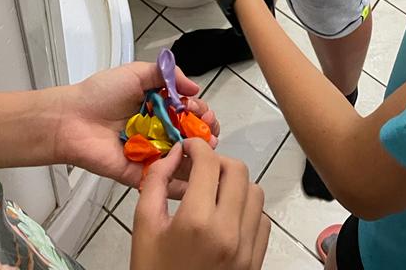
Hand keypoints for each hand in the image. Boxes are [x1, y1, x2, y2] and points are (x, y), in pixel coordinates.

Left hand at [60, 62, 218, 193]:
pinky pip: (165, 181)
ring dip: (199, 156)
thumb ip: (165, 74)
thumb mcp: (135, 73)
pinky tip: (198, 176)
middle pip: (190, 134)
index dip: (200, 111)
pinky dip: (183, 182)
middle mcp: (157, 130)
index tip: (202, 111)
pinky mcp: (142, 175)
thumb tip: (194, 87)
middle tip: (209, 130)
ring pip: (183, 158)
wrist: (72, 120)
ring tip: (207, 149)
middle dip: (205, 132)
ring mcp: (151, 154)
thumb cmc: (100, 94)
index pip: (188, 110)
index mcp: (157, 106)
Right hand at [131, 139, 269, 269]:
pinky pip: (262, 221)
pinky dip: (247, 211)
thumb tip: (174, 154)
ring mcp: (246, 249)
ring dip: (235, 185)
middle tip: (199, 170)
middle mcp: (228, 231)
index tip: (187, 148)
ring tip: (213, 193)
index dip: (196, 146)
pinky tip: (226, 217)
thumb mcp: (143, 226)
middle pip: (237, 171)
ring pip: (255, 192)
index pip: (208, 162)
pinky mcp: (255, 262)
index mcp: (197, 220)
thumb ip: (156, 182)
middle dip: (217, 162)